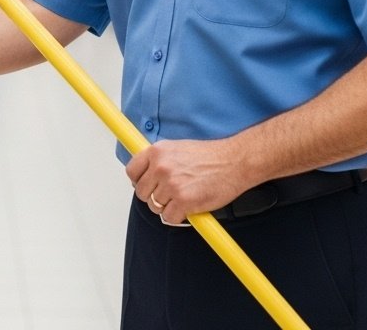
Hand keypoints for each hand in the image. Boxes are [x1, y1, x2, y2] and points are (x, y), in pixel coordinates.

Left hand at [126, 138, 253, 225]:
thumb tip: (146, 174)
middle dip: (153, 197)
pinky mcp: (183, 201)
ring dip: (167, 207)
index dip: (138, 181)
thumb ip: (160, 159)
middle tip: (169, 195)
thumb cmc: (210, 156)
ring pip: (155, 206)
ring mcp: (171, 184)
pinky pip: (169, 217)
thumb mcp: (177, 148)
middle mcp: (161, 167)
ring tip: (183, 199)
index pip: (131, 171)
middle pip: (141, 192)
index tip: (147, 185)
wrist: (234, 162)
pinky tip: (188, 208)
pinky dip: (177, 217)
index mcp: (157, 152)